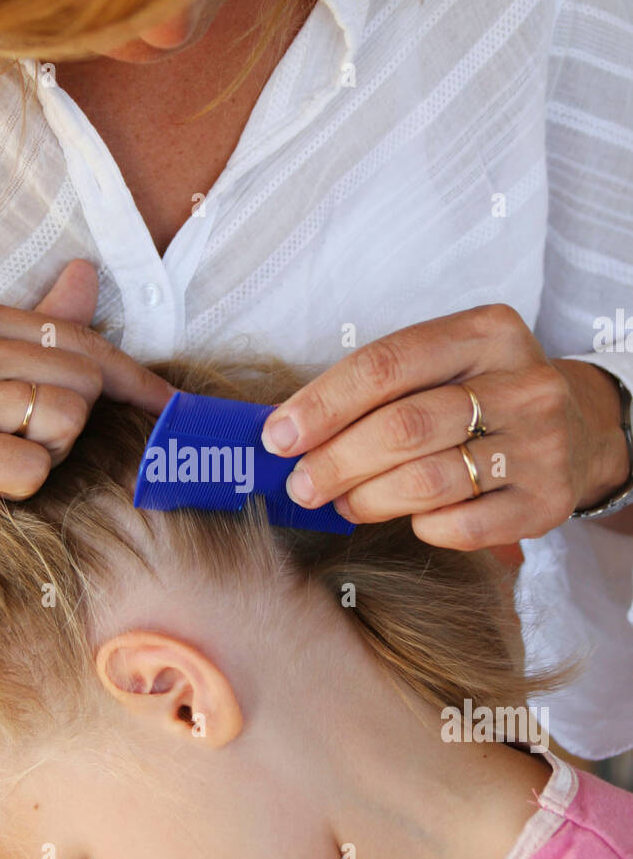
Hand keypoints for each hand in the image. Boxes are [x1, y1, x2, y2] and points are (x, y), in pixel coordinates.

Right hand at [0, 260, 175, 560]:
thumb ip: (40, 327)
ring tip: (2, 461)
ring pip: (65, 419)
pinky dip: (23, 486)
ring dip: (49, 456)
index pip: (85, 341)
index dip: (136, 381)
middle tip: (28, 445)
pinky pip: (34, 466)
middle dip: (75, 425)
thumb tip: (86, 273)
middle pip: (85, 381)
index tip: (172, 408)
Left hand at [259, 304, 630, 550]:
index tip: (279, 436)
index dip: (322, 404)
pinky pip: (462, 525)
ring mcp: (540, 443)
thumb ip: (380, 387)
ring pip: (428, 480)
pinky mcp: (546, 500)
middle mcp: (522, 382)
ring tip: (342, 503)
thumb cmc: (484, 397)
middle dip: (336, 461)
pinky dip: (421, 526)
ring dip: (367, 498)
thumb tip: (289, 431)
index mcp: (486, 332)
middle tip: (302, 484)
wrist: (579, 432)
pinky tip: (408, 520)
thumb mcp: (446, 364)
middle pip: (403, 426)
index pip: (385, 364)